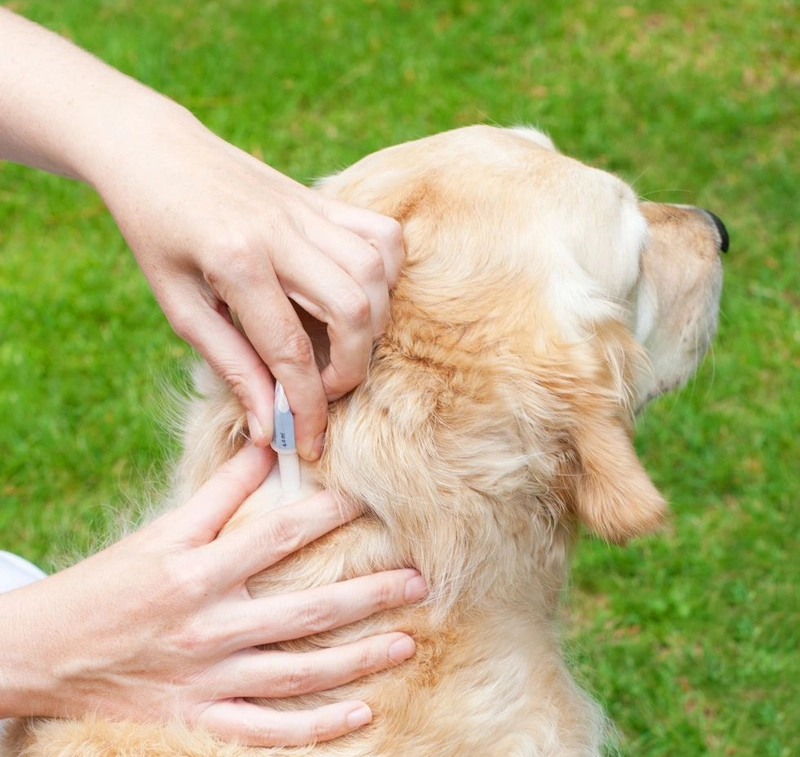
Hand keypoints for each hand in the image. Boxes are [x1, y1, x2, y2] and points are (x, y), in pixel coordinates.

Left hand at [0, 9, 403, 459]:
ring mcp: (308, 211)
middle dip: (352, 367)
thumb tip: (267, 424)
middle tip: (327, 387)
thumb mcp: (179, 305)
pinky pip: (383, 234)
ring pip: (375, 272)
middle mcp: (281, 233)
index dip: (306, 407)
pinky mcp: (323, 199)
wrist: (156, 152)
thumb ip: (230, 364)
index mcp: (235, 262)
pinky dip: (385, 273)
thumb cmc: (157, 233)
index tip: (306, 443)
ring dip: (373, 323)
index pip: (289, 350)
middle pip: (353, 310)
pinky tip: (360, 294)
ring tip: (344, 343)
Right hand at [0, 446, 425, 745]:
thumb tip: (268, 446)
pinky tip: (362, 714)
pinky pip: (269, 730)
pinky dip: (317, 727)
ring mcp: (209, 680)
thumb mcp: (161, 530)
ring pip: (301, 673)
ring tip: (408, 642)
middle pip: (308, 610)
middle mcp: (212, 627)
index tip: (373, 500)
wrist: (46, 654)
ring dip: (359, 659)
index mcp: (200, 572)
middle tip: (421, 582)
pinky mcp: (200, 721)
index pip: (281, 535)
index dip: (332, 513)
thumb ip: (220, 491)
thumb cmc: (110, 582)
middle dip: (371, 595)